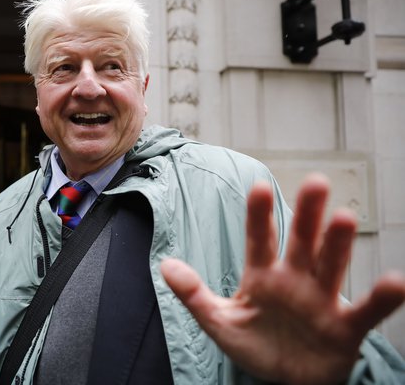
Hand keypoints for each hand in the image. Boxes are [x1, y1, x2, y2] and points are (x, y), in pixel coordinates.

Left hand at [161, 173, 404, 384]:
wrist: (285, 382)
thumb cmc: (255, 345)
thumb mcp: (219, 322)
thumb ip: (194, 294)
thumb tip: (164, 265)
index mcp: (262, 277)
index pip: (259, 240)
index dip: (259, 216)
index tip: (259, 186)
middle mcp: (294, 281)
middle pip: (302, 243)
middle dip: (308, 215)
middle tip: (316, 182)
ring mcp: (321, 302)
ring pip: (331, 267)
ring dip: (338, 244)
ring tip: (345, 217)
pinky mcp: (344, 328)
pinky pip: (365, 311)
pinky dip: (381, 298)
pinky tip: (395, 281)